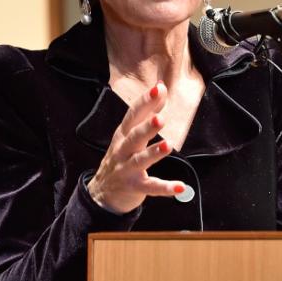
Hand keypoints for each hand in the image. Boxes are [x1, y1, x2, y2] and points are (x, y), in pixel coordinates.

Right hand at [87, 82, 184, 213]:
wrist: (101, 193)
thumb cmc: (120, 157)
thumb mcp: (129, 134)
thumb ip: (147, 112)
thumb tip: (161, 87)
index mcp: (123, 135)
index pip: (133, 115)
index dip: (145, 102)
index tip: (158, 88)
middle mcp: (123, 150)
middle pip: (134, 137)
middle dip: (147, 127)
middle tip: (161, 119)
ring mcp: (127, 169)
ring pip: (140, 160)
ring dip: (154, 153)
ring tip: (168, 145)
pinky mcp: (134, 187)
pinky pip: (151, 187)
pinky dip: (165, 188)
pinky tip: (180, 187)